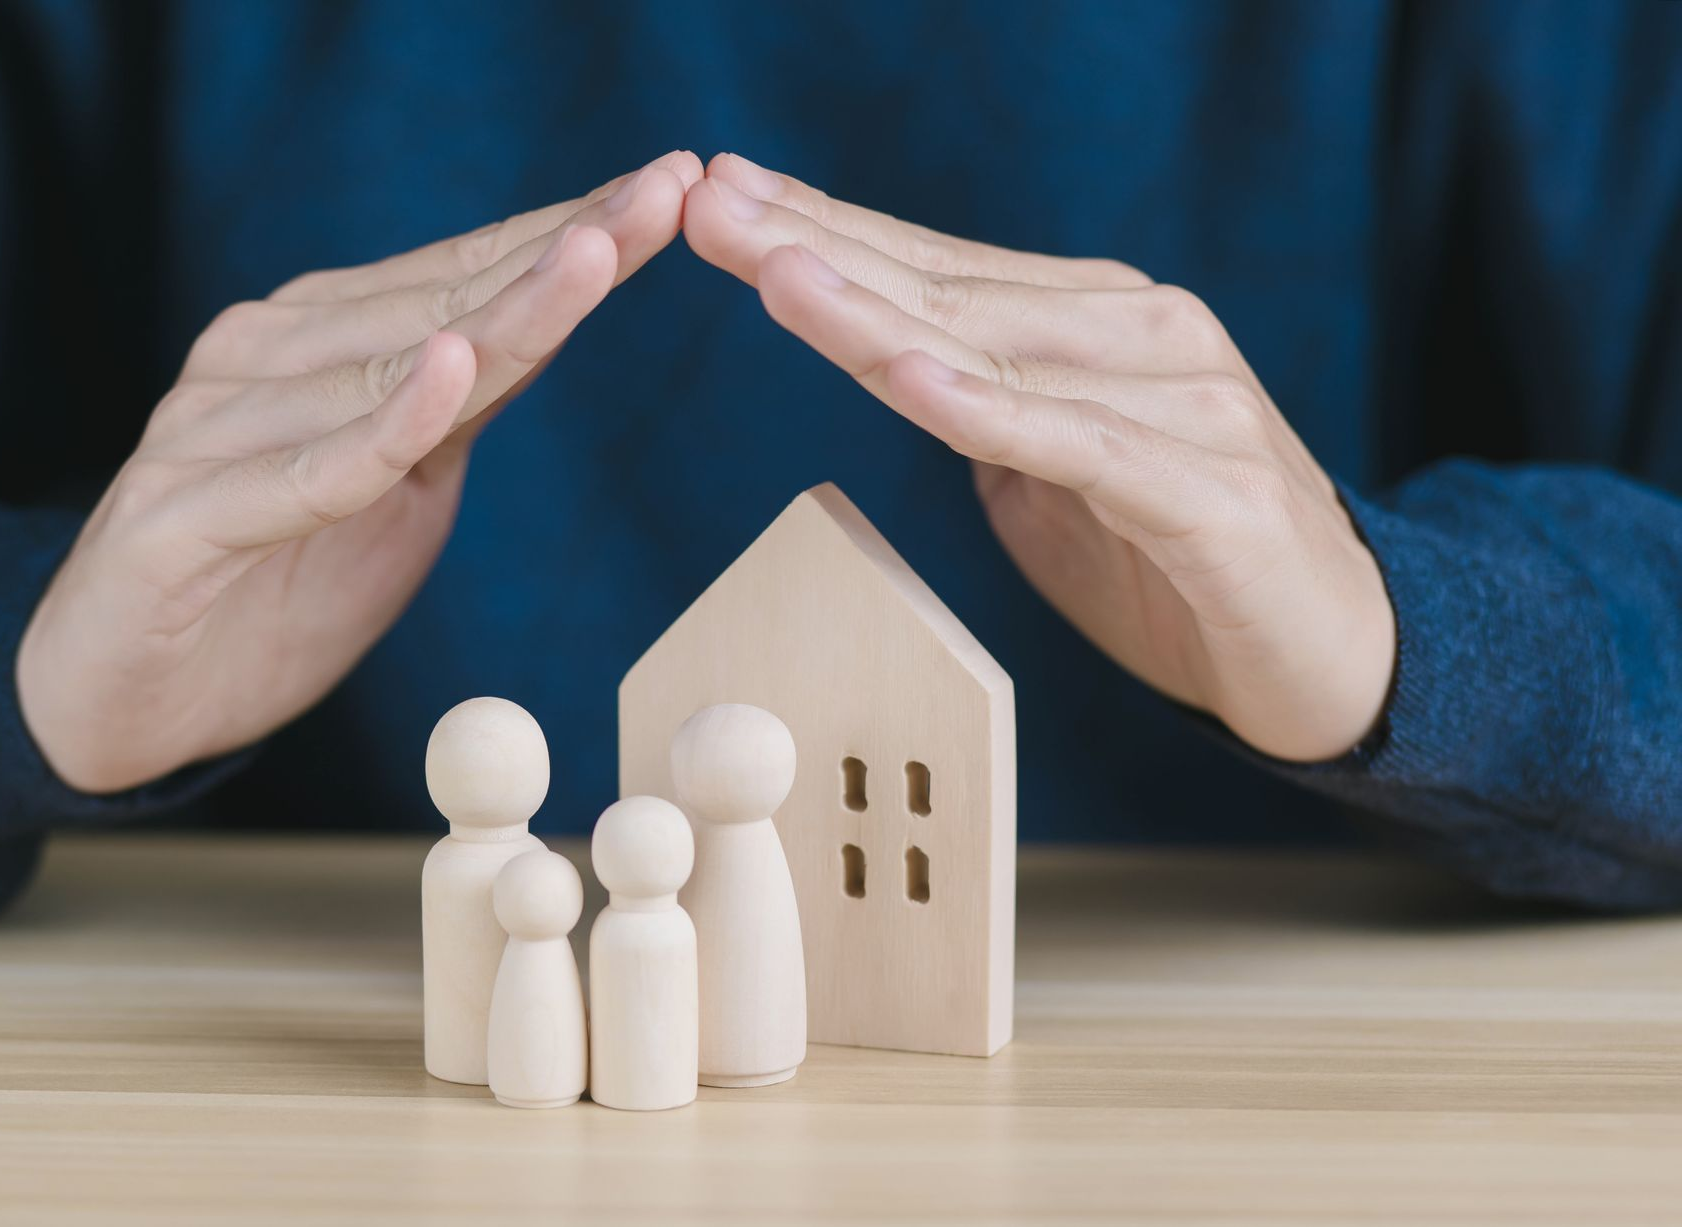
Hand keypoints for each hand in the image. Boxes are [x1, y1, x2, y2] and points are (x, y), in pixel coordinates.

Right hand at [19, 152, 701, 791]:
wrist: (114, 697)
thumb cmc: (264, 589)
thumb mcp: (392, 497)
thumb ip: (450, 418)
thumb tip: (539, 338)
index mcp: (316, 345)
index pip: (466, 280)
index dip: (571, 235)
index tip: (675, 189)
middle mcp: (262, 359)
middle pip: (443, 301)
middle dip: (565, 248)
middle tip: (668, 192)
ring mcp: (212, 430)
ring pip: (383, 369)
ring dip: (499, 312)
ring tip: (594, 254)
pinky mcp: (175, 519)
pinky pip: (300, 473)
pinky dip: (378, 428)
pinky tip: (450, 375)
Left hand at [684, 154, 1392, 761]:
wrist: (1336, 654)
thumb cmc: (1177, 563)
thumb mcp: (1054, 477)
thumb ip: (985, 413)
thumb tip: (895, 365)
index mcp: (1093, 325)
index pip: (932, 268)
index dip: (822, 230)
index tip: (718, 194)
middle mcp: (1140, 336)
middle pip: (946, 289)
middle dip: (814, 246)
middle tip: (705, 203)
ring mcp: (1184, 403)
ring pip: (999, 352)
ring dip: (876, 314)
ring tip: (772, 272)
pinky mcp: (1210, 491)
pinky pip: (1081, 446)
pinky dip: (992, 414)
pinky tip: (909, 382)